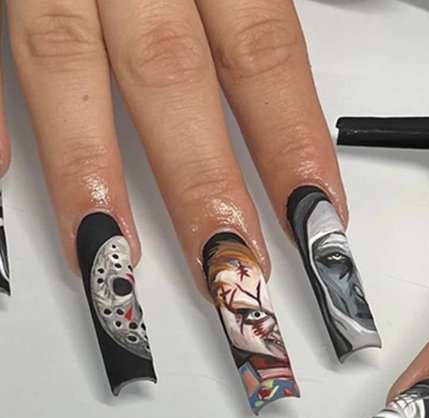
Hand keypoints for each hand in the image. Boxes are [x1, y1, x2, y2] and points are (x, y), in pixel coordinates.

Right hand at [6, 0, 373, 402]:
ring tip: (114, 261)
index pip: (264, 55)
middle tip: (234, 277)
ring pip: (64, 61)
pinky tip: (3, 184)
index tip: (321, 227)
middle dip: (204, 187)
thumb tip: (283, 77)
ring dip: (90, 170)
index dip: (293, 146)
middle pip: (174, 77)